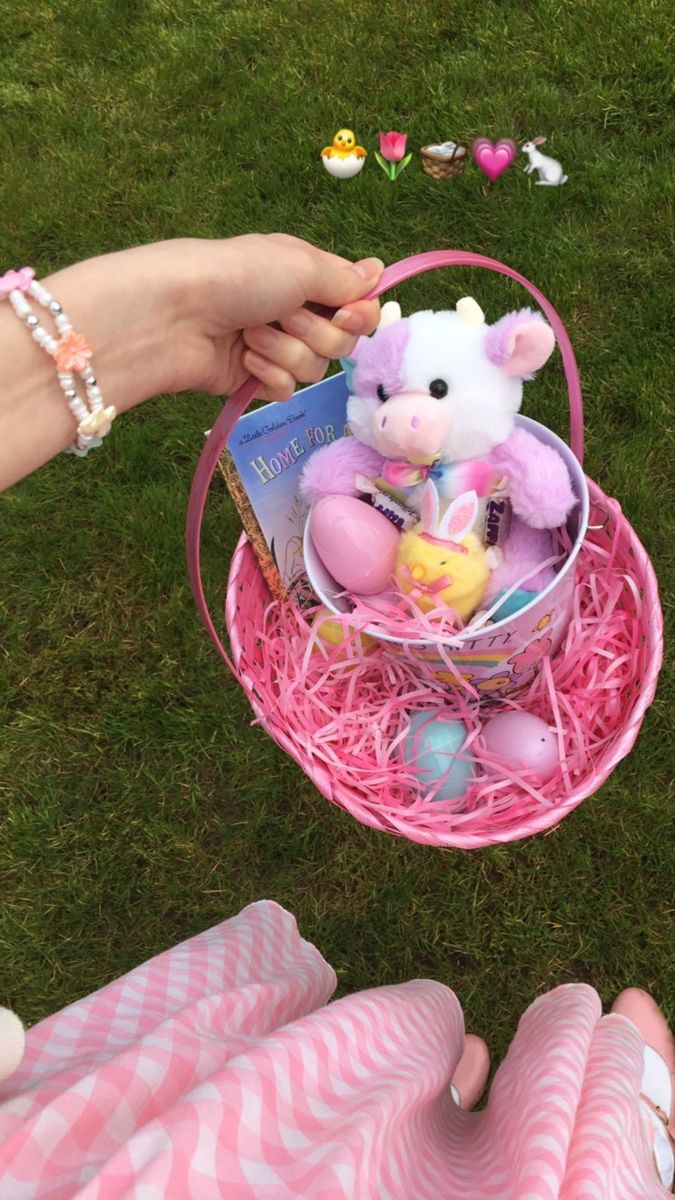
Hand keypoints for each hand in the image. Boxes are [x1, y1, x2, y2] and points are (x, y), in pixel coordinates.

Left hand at [44, 235, 383, 409]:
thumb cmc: (236, 276)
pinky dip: (268, 376)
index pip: (356, 303)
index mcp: (305, 274)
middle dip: (315, 333)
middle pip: (341, 341)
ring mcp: (273, 345)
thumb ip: (343, 280)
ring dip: (285, 352)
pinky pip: (286, 390)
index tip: (346, 315)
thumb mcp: (299, 264)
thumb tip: (377, 272)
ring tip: (251, 336)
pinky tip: (245, 362)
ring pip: (314, 368)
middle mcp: (293, 309)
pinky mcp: (252, 378)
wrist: (174, 316)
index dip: (359, 315)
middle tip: (283, 316)